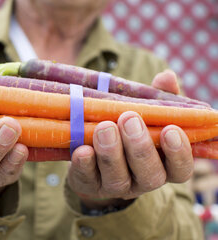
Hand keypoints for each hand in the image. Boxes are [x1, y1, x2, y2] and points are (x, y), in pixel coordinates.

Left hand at [67, 69, 193, 208]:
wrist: (91, 157)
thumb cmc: (125, 131)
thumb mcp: (143, 114)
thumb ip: (158, 99)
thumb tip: (166, 76)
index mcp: (163, 165)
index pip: (181, 169)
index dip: (179, 153)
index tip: (170, 129)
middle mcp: (142, 180)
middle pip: (149, 174)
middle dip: (139, 147)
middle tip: (128, 119)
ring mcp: (114, 186)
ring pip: (118, 179)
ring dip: (111, 153)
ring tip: (104, 127)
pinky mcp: (89, 185)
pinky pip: (87, 179)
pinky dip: (84, 164)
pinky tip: (82, 150)